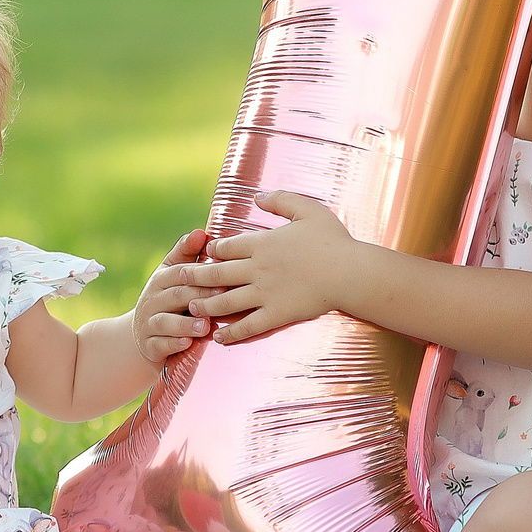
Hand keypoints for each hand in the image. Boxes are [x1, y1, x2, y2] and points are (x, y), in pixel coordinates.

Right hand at [132, 228, 225, 363]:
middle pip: (176, 295)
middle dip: (199, 295)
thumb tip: (202, 231)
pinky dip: (173, 344)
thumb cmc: (168, 298)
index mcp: (161, 279)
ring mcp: (149, 323)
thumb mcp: (173, 274)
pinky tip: (187, 343)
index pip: (179, 273)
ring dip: (186, 324)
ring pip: (166, 322)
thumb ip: (187, 254)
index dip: (199, 272)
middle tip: (222, 296)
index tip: (223, 272)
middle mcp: (152, 299)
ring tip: (205, 325)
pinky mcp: (149, 345)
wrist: (143, 334)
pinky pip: (160, 344)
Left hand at [195, 191, 359, 343]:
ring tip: (191, 307)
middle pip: (216, 274)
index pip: (225, 247)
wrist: (352, 273)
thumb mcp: (307, 209)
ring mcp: (265, 294)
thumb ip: (280, 200)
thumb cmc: (333, 240)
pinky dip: (231, 333)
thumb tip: (257, 195)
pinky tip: (219, 337)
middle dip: (195, 276)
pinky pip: (248, 326)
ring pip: (225, 302)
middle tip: (179, 278)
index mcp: (262, 244)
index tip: (205, 253)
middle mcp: (257, 269)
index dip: (212, 250)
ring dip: (205, 305)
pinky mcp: (277, 314)